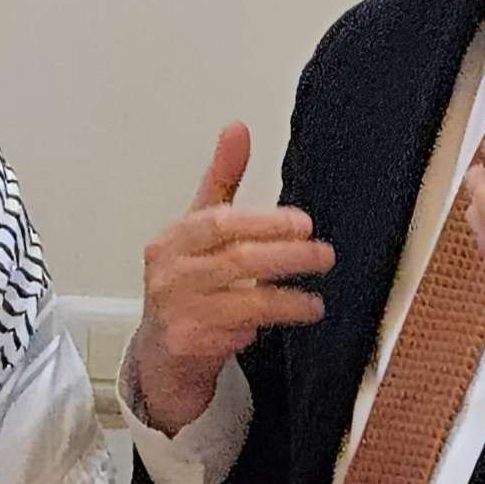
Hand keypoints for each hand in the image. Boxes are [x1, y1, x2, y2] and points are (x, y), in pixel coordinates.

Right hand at [128, 122, 334, 433]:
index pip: (221, 222)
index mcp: (173, 239)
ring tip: (315, 301)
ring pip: (243, 303)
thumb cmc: (184, 283)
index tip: (303, 223)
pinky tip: (281, 323)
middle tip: (324, 255)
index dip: (266, 222)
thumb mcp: (198, 229)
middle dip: (288, 257)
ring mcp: (176, 312)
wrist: (161, 353)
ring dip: (287, 301)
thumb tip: (237, 130)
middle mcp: (170, 274)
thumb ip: (220, 181)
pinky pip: (236, 335)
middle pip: (237, 260)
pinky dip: (261, 329)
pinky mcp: (187, 346)